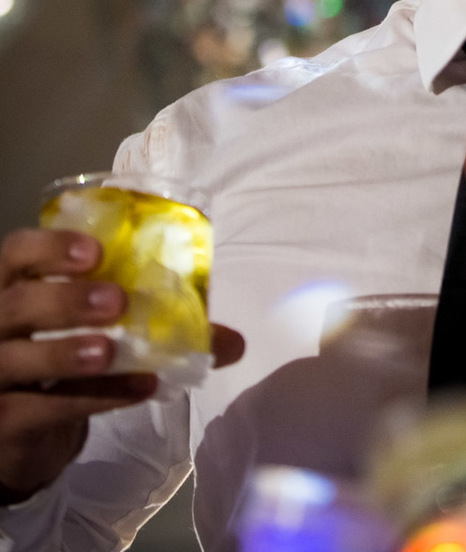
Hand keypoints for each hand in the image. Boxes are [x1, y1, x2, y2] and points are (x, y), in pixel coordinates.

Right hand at [0, 228, 243, 505]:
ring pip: (19, 359)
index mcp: (15, 284)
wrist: (26, 426)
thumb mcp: (98, 328)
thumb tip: (234, 341)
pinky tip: (137, 388)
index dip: (50, 248)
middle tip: (117, 302)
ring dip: (70, 353)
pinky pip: (45, 407)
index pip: (16, 252)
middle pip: (16, 304)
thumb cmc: (63, 356)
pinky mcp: (3, 421)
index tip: (96, 252)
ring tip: (112, 350)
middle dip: (65, 300)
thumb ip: (159, 324)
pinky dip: (95, 397)